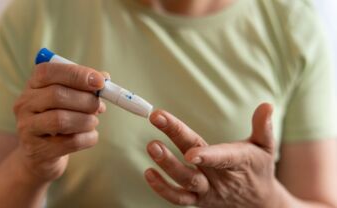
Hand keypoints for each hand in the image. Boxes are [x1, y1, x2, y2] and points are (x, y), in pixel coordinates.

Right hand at [14, 63, 107, 181]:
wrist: (42, 154)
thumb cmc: (60, 119)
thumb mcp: (70, 98)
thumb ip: (86, 85)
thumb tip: (104, 76)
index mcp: (33, 85)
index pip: (48, 72)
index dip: (77, 74)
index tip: (101, 82)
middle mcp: (25, 104)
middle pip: (57, 95)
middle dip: (86, 100)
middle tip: (100, 106)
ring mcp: (27, 128)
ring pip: (61, 120)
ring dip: (87, 120)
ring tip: (93, 122)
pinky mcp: (37, 150)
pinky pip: (70, 142)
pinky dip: (88, 138)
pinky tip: (89, 136)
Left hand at [145, 103, 279, 207]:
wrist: (258, 203)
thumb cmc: (259, 169)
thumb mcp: (266, 148)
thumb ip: (263, 127)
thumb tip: (266, 105)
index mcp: (238, 162)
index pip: (223, 158)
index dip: (208, 156)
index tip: (190, 153)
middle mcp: (220, 179)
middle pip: (196, 163)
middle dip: (175, 142)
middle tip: (157, 119)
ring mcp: (207, 191)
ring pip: (186, 181)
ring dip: (167, 165)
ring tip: (152, 146)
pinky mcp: (198, 200)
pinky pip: (178, 198)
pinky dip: (162, 188)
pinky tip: (149, 172)